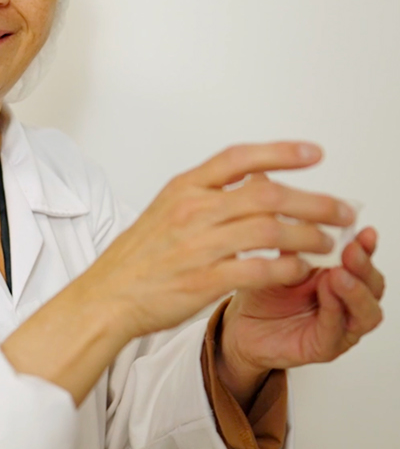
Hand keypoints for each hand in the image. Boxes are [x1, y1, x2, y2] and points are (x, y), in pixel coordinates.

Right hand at [81, 142, 353, 343]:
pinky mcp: (202, 281)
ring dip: (308, 236)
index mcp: (184, 189)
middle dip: (313, 201)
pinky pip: (258, 271)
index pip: (239, 158)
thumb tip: (255, 180)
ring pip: (270, 232)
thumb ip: (208, 194)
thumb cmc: (138, 255)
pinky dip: (286, 269)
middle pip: (267, 195)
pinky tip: (300, 269)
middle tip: (341, 209)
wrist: (107, 295)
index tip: (314, 154)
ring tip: (326, 242)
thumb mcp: (166, 209)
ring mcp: (197, 246)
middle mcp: (192, 211)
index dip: (280, 152)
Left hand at [218, 226, 384, 406]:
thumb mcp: (275, 259)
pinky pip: (337, 330)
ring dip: (356, 291)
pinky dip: (335, 311)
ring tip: (339, 274)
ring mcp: (339, 325)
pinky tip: (327, 294)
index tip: (364, 230)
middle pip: (372, 285)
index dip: (366, 245)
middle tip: (351, 250)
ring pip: (366, 312)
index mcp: (337, 274)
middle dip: (364, 266)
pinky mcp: (325, 347)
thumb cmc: (262, 292)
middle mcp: (345, 300)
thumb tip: (284, 201)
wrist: (241, 326)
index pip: (362, 259)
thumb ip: (288, 238)